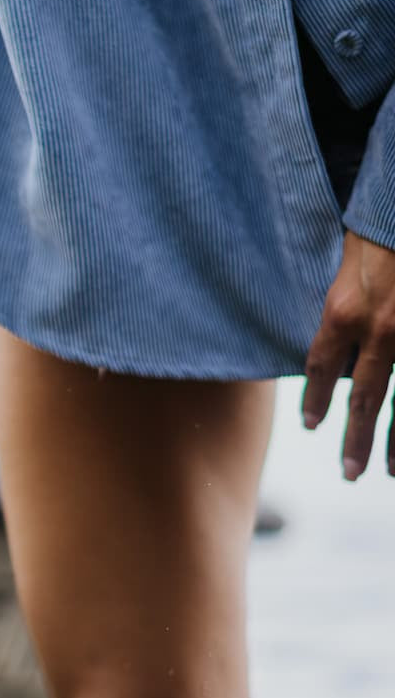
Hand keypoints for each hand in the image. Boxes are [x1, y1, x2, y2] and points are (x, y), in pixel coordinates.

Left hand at [302, 230, 394, 478]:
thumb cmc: (377, 224)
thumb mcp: (346, 259)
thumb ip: (340, 303)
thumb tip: (334, 344)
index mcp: (344, 311)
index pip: (321, 368)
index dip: (316, 400)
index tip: (311, 426)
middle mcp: (381, 329)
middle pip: (366, 398)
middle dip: (356, 438)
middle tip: (348, 473)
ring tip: (391, 471)